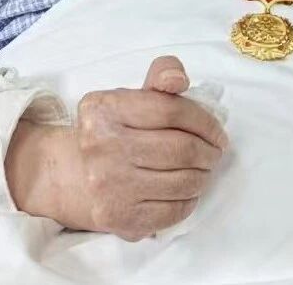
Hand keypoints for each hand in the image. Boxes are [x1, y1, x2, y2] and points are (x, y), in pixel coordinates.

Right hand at [5, 55, 228, 240]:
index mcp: (103, 109)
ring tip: (203, 170)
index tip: (217, 131)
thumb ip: (161, 75)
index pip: (171, 110)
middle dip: (209, 151)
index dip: (204, 121)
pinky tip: (186, 190)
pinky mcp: (119, 219)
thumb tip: (178, 79)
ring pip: (182, 181)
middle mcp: (100, 147)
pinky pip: (174, 211)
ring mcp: (108, 186)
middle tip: (214, 152)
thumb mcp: (132, 95)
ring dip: (203, 176)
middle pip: (181, 148)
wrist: (76, 175)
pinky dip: (189, 200)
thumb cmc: (116, 130)